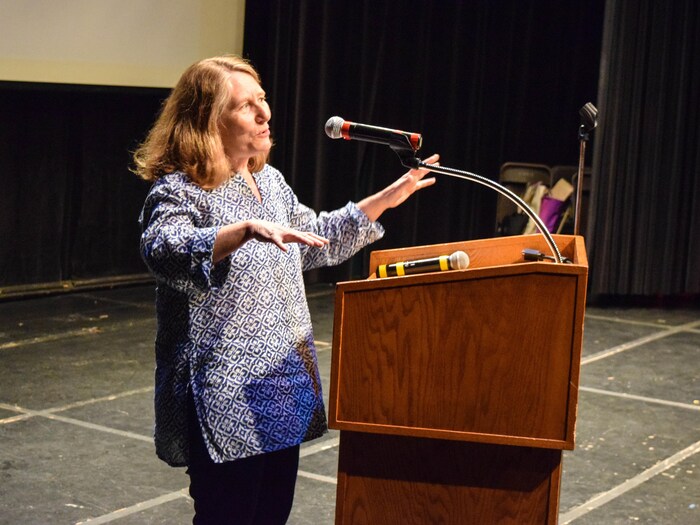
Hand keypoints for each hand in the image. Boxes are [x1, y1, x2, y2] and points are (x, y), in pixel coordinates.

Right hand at [213, 219, 328, 261]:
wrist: (255, 227)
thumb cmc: (270, 233)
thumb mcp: (284, 236)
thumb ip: (293, 238)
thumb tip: (302, 241)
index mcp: (291, 234)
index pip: (306, 236)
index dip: (316, 239)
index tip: (326, 242)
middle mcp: (288, 232)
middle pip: (304, 236)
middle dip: (314, 239)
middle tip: (324, 244)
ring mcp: (280, 234)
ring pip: (294, 236)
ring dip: (303, 240)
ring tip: (312, 244)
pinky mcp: (271, 237)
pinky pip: (277, 242)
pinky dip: (281, 246)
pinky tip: (285, 250)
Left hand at [358, 153, 438, 221]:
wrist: (386, 200)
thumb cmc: (390, 194)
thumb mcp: (398, 189)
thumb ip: (405, 183)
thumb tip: (412, 177)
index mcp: (408, 177)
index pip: (420, 167)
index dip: (427, 163)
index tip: (434, 158)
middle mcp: (410, 178)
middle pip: (422, 169)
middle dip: (429, 164)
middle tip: (437, 159)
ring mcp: (410, 183)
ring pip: (422, 175)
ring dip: (429, 171)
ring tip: (437, 168)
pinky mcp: (410, 188)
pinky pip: (421, 184)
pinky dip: (427, 182)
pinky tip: (432, 181)